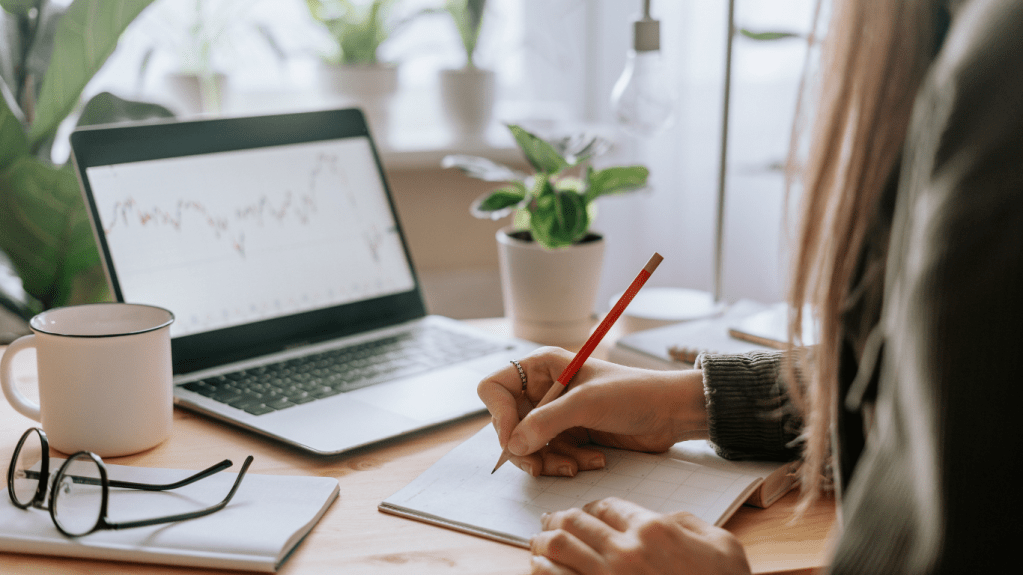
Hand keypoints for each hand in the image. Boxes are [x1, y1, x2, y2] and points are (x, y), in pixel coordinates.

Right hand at [477, 347, 708, 476]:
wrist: (671, 412)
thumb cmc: (633, 394)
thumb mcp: (586, 404)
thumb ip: (546, 422)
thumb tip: (512, 445)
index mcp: (541, 367)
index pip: (496, 389)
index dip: (499, 415)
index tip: (513, 439)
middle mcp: (543, 389)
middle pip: (508, 424)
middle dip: (525, 447)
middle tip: (539, 466)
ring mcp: (555, 414)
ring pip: (528, 446)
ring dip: (550, 460)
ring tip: (577, 465)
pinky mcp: (570, 435)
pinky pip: (550, 456)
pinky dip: (566, 463)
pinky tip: (593, 460)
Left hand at [530, 497, 750, 574]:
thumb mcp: (722, 546)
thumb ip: (689, 523)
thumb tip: (666, 518)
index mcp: (653, 531)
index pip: (606, 506)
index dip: (592, 508)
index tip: (586, 513)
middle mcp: (625, 552)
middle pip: (574, 522)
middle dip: (558, 519)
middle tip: (550, 521)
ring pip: (556, 548)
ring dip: (542, 542)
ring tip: (538, 542)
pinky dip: (541, 570)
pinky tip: (539, 567)